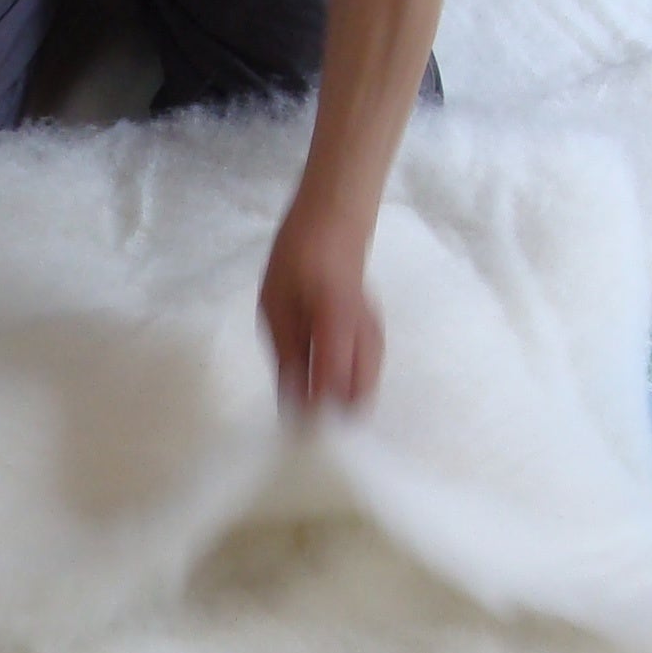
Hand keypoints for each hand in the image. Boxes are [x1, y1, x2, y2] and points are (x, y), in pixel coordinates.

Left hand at [258, 202, 383, 409]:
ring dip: (341, 401)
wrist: (334, 222)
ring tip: (309, 403)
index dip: (316, 412)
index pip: (334, 382)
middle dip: (334, 414)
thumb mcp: (276, 304)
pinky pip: (367, 370)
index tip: (295, 429)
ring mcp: (374, 331)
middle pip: (361, 394)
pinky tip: (324, 383)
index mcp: (335, 321)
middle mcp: (364, 332)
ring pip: (367, 384)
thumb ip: (287, 353)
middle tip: (302, 420)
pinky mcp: (374, 332)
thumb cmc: (297, 257)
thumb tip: (292, 400)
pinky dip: (348, 384)